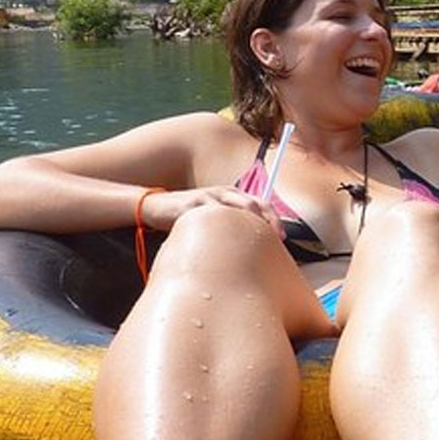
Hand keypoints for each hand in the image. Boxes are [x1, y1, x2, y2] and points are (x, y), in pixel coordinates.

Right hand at [140, 185, 275, 229]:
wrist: (156, 207)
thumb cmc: (188, 215)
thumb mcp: (213, 216)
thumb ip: (231, 225)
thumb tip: (252, 246)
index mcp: (232, 195)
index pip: (261, 203)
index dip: (274, 219)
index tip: (282, 238)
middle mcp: (223, 193)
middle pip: (254, 204)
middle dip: (267, 222)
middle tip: (274, 241)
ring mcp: (208, 197)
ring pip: (236, 208)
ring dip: (249, 223)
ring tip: (257, 241)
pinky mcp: (192, 206)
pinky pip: (211, 215)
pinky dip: (222, 226)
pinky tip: (227, 240)